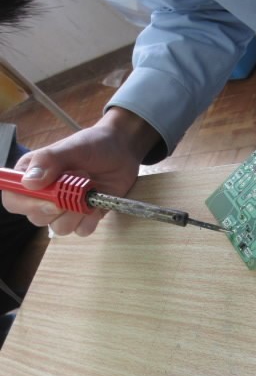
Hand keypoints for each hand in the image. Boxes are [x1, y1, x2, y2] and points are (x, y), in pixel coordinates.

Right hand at [2, 108, 159, 235]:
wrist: (122, 152)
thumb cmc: (94, 144)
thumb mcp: (72, 147)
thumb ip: (49, 161)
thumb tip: (29, 182)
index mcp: (31, 175)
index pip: (13, 199)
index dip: (27, 204)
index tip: (50, 199)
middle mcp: (45, 195)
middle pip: (36, 218)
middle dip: (58, 207)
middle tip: (77, 188)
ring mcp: (64, 208)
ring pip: (59, 228)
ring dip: (76, 213)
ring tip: (88, 191)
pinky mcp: (84, 217)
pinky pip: (81, 230)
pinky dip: (91, 219)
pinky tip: (97, 203)